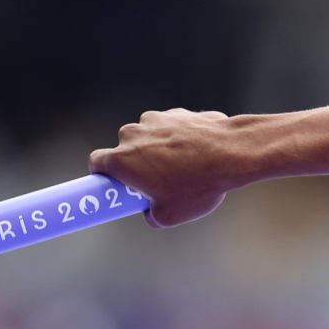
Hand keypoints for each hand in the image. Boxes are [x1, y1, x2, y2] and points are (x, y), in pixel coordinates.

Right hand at [89, 108, 238, 227]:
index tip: (114, 183)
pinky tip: (198, 154)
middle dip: (137, 164)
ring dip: (158, 150)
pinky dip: (179, 140)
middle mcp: (132, 134)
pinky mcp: (176, 113)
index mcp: (122, 159)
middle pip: (125, 149)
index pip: (97, 163)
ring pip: (149, 137)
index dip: (103, 174)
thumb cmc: (197, 185)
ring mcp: (155, 120)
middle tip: (156, 182)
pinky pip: (171, 129)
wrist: (231, 153)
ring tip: (184, 169)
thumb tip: (149, 211)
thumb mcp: (169, 215)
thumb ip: (150, 214)